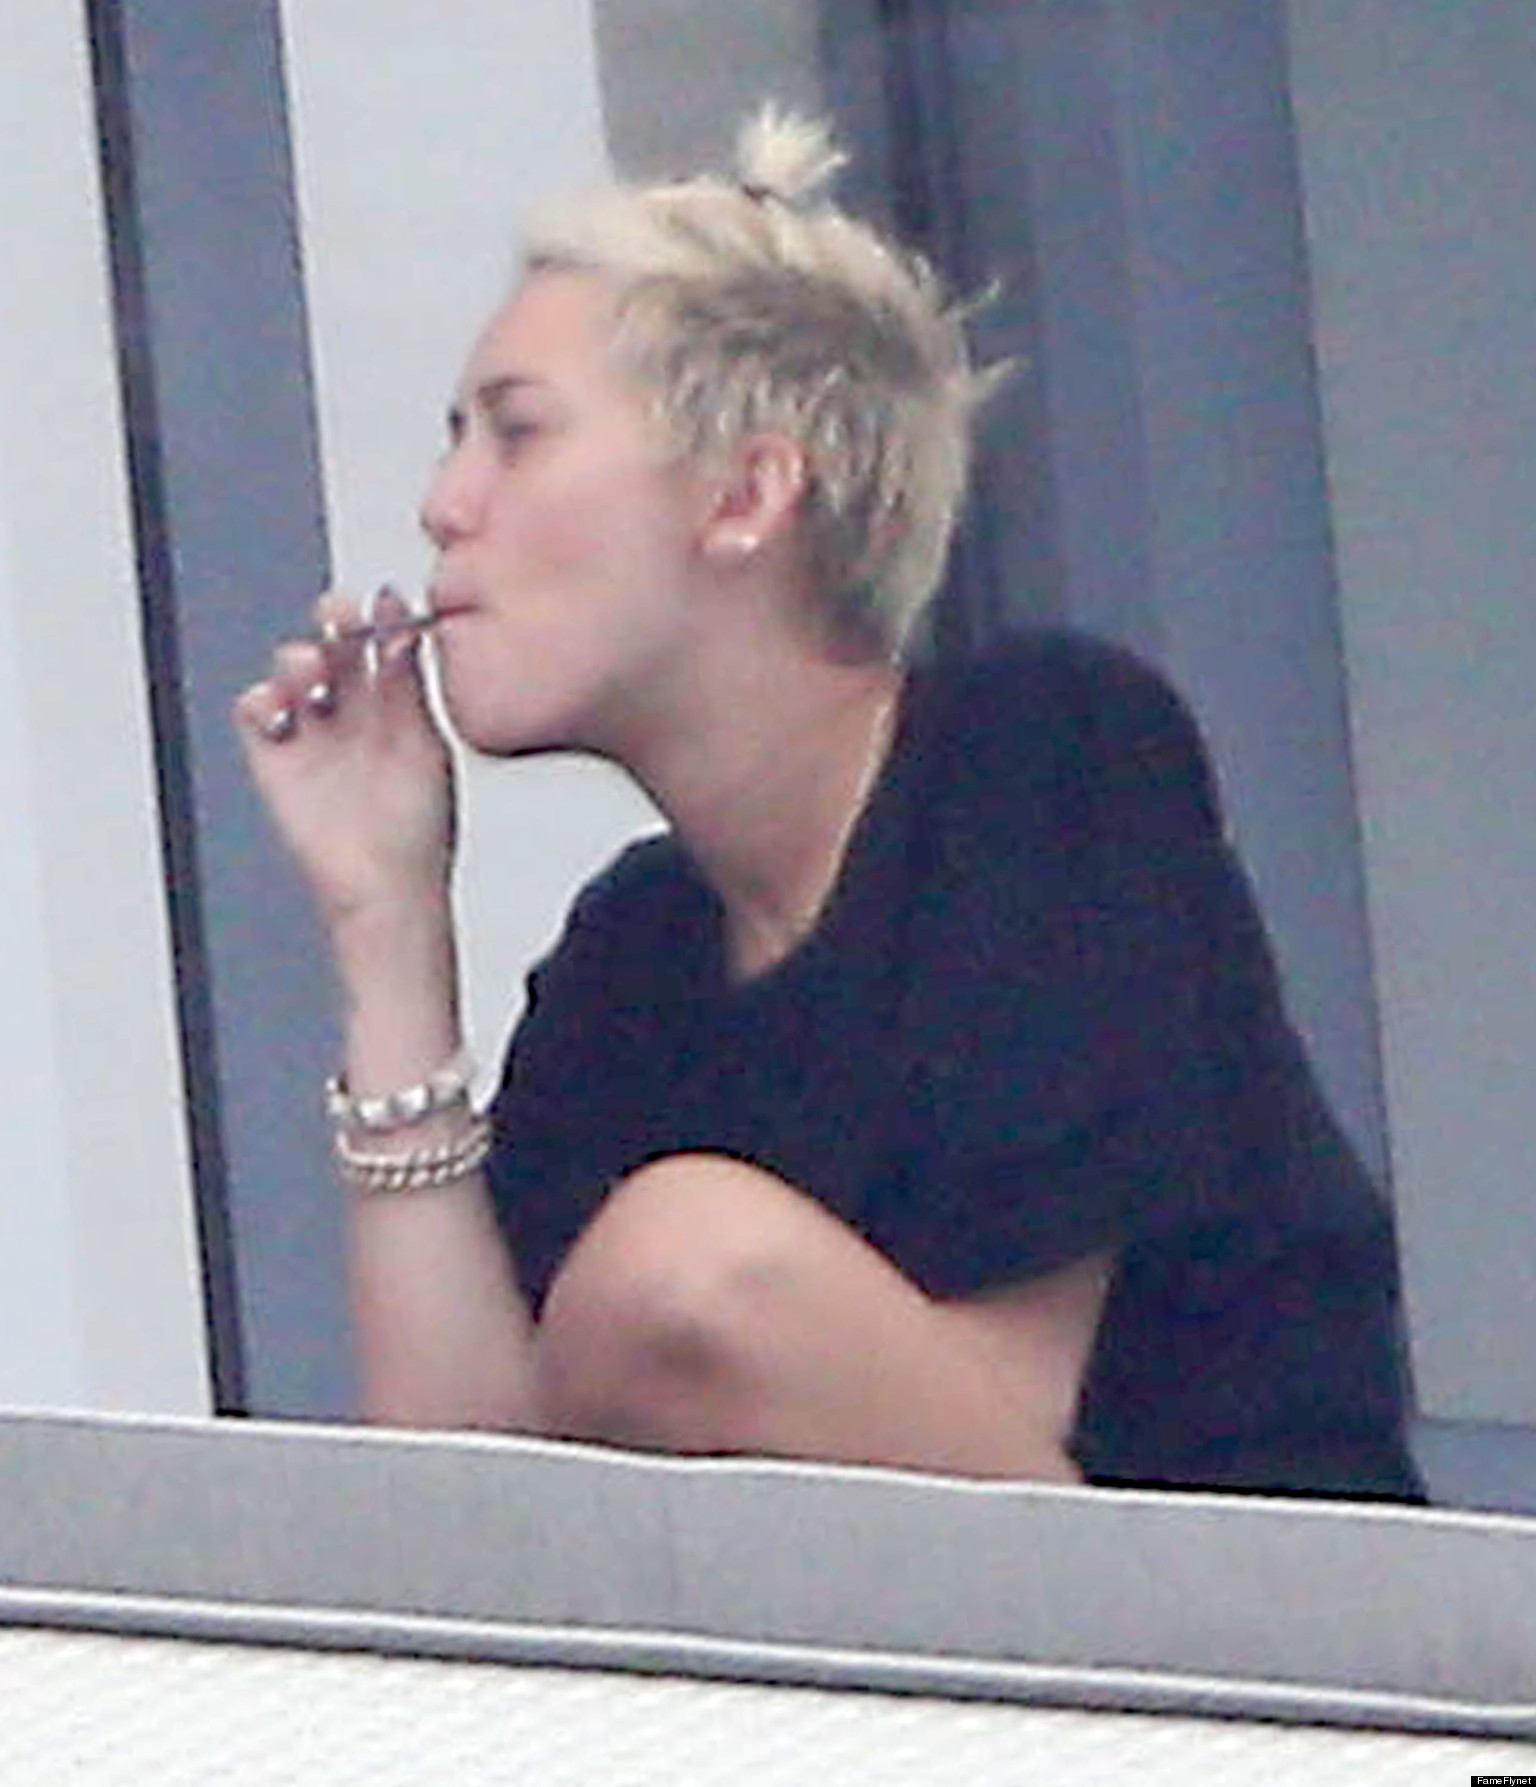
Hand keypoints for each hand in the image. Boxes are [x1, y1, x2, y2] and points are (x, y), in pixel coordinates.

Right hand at [233, 587, 456, 928]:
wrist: (386, 887)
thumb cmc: (416, 831)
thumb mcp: (424, 747)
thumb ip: (409, 690)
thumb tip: (405, 632)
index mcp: (398, 707)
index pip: (384, 646)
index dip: (382, 619)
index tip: (387, 600)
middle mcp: (355, 714)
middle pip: (336, 649)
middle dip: (335, 622)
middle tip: (339, 613)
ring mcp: (315, 734)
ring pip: (295, 673)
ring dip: (299, 658)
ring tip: (312, 667)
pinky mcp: (277, 760)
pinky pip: (257, 715)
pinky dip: (262, 700)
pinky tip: (281, 706)